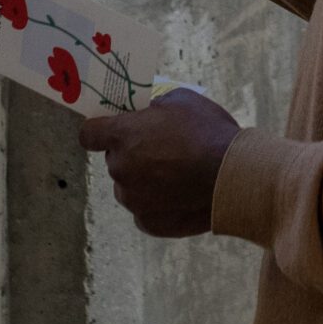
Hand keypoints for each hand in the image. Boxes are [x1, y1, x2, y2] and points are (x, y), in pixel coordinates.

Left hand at [78, 90, 241, 237]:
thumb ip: (156, 107)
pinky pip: (144, 210)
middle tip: (162, 149)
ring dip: (143, 180)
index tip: (112, 130)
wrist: (234, 177)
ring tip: (176, 175)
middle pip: (114, 160)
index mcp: (122, 136)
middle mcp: (120, 169)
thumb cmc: (208, 132)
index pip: (88, 134)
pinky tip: (181, 194)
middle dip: (132, 154)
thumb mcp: (181, 100)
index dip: (99, 130)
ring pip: (129, 187)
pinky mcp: (148, 223)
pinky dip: (157, 204)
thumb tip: (149, 114)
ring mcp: (133, 199)